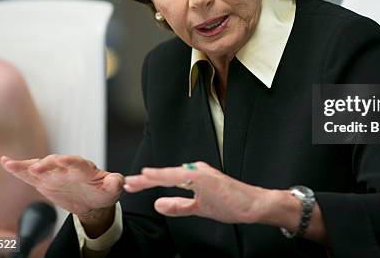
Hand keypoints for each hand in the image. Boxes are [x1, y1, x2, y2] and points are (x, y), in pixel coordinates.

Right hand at [0, 154, 123, 216]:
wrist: (93, 199)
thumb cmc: (103, 192)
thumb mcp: (112, 189)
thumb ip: (115, 183)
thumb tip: (116, 180)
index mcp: (85, 168)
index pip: (77, 162)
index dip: (69, 161)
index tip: (61, 160)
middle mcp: (68, 167)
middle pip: (55, 162)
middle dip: (45, 164)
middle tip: (35, 169)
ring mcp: (54, 173)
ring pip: (39, 166)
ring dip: (27, 166)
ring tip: (12, 164)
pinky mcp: (44, 181)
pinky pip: (30, 174)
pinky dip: (18, 169)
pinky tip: (6, 162)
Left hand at [124, 161, 268, 223]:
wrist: (252, 205)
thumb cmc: (231, 204)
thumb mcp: (199, 209)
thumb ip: (179, 206)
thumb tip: (158, 205)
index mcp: (195, 176)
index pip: (167, 179)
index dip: (148, 182)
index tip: (133, 185)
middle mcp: (196, 170)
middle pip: (165, 175)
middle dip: (144, 180)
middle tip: (127, 183)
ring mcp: (201, 172)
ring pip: (170, 174)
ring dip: (150, 177)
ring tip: (134, 181)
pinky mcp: (205, 177)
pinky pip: (180, 176)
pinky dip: (164, 175)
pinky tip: (152, 175)